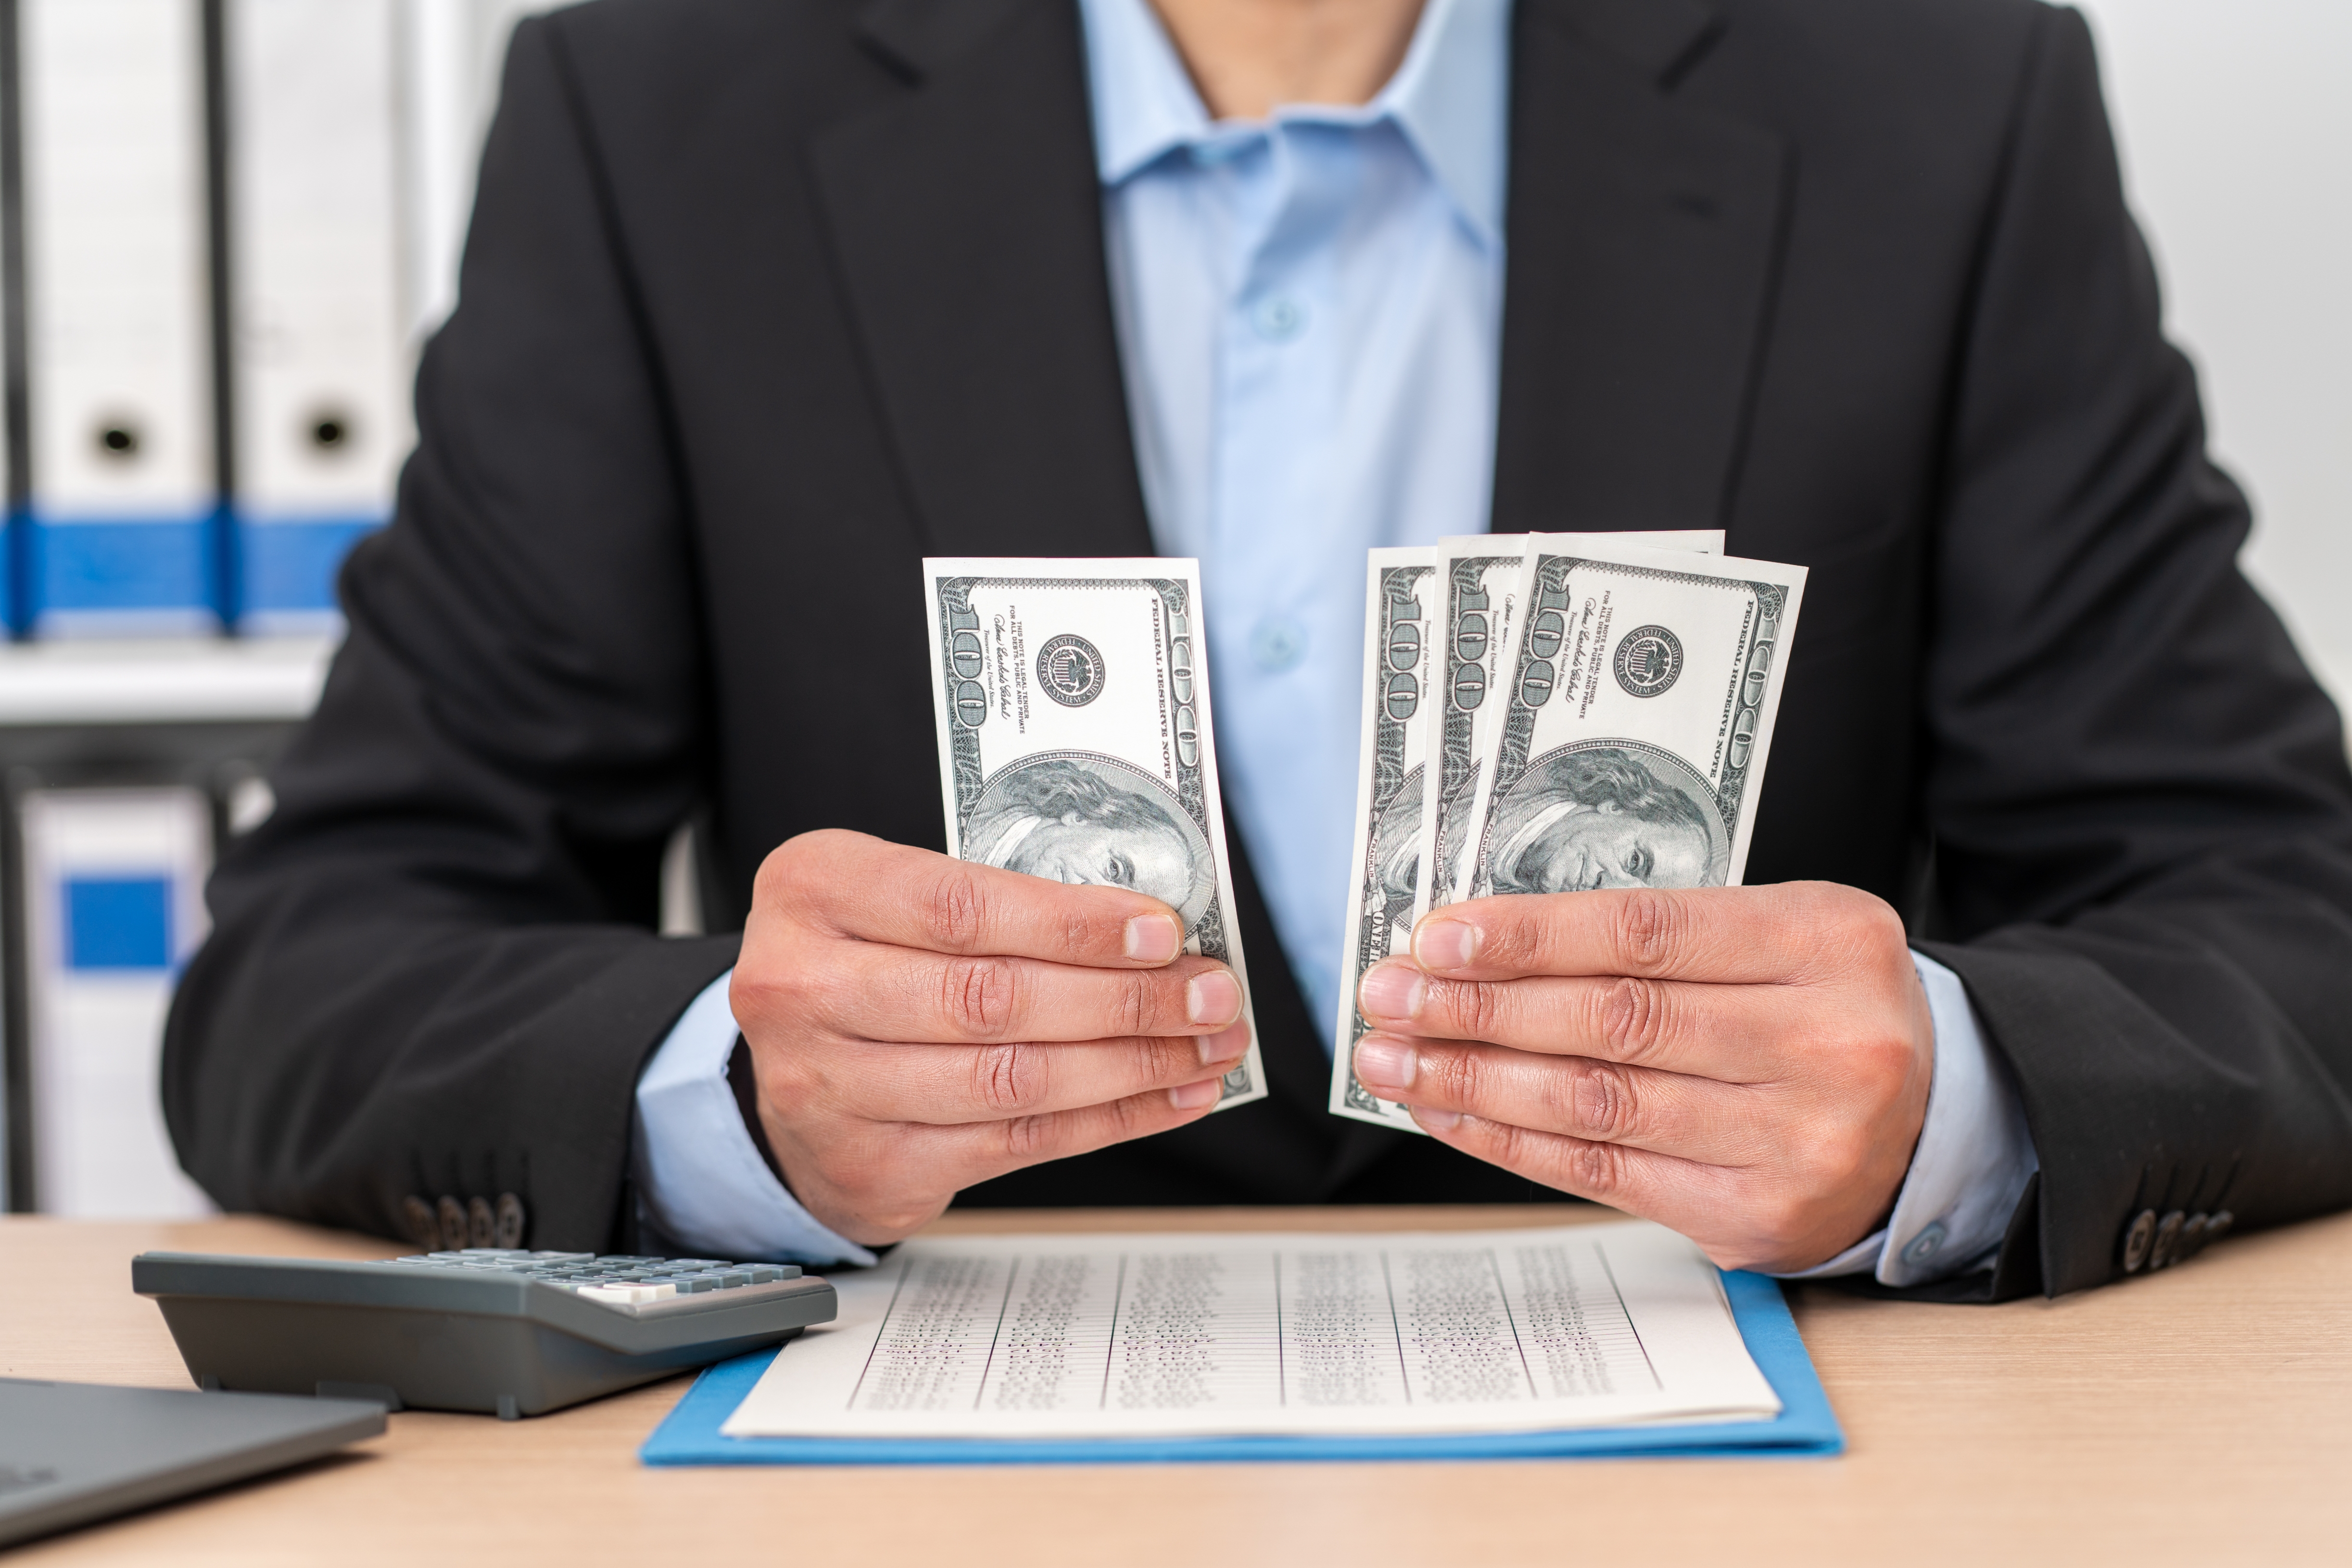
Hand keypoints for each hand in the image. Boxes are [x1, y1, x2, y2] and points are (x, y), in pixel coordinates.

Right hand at [731, 830, 1248, 1244]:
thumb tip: (1150, 932)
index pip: (961, 906)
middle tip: (1209, 996)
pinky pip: (1015, 1142)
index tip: (1163, 932)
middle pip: (992, 999)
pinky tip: (1165, 1096)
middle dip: (1125, 1000)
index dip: (1073, 924)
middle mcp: (804, 988)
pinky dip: (1107, 1119)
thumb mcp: (896, 894)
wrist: (785, 1069)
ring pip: (1011, 1080)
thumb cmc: (864, 960)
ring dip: (1132, 1066)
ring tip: (1203, 1048)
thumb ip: (1000, 903)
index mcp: (814, 889)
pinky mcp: (872, 1164)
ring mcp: (829, 1087)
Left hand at [1350, 882, 1932, 1271]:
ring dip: (1474, 1080)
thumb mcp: (1774, 934)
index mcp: (1827, 944)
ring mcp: (1797, 1142)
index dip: (1528, 936)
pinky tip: (1451, 1111)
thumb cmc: (1822, 1008)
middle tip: (1389, 997)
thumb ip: (1654, 937)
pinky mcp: (1759, 1218)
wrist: (1931, 1116)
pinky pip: (1604, 1174)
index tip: (1437, 936)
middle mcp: (1824, 1044)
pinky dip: (1510, 1140)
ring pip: (1597, 1103)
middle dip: (1477, 1009)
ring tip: (1395, 1059)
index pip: (1645, 933)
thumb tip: (1482, 949)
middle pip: (1612, 1020)